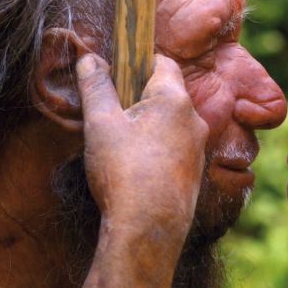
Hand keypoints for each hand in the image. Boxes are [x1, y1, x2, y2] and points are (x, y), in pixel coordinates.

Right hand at [76, 53, 208, 237]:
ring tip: (120, 144)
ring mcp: (198, 148)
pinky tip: (135, 167)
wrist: (148, 229)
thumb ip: (96, 87)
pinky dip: (158, 149)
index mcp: (175, 100)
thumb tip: (89, 58)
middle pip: (167, 93)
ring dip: (149, 125)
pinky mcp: (195, 172)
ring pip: (172, 123)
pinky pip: (176, 148)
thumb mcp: (101, 124)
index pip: (163, 62)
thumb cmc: (123, 172)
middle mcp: (194, 120)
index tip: (117, 74)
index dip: (139, 63)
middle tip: (111, 113)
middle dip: (140, 97)